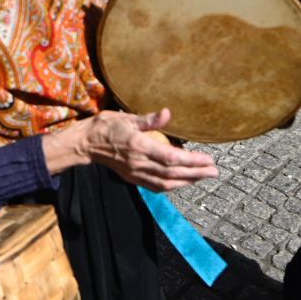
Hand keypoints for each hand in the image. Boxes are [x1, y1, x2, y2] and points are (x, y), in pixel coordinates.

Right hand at [78, 109, 218, 191]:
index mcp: (138, 146)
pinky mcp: (132, 178)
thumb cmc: (106, 126)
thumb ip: (149, 119)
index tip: (208, 159)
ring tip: (203, 177)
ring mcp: (135, 173)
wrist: (86, 143)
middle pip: (172, 172)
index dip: (191, 161)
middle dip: (196, 173)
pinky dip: (172, 186)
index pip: (170, 157)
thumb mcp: (127, 117)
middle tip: (215, 171)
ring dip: (187, 181)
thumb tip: (167, 113)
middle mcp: (138, 163)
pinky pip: (156, 186)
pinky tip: (183, 182)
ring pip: (166, 183)